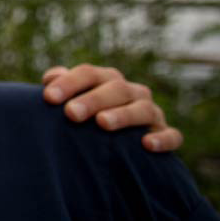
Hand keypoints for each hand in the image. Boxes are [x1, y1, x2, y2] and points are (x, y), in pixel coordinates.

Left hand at [41, 64, 182, 151]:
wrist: (114, 146)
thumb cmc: (84, 120)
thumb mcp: (71, 102)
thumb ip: (61, 88)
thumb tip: (50, 77)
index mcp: (106, 80)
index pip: (88, 74)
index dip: (69, 83)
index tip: (48, 98)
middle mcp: (131, 92)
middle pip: (115, 88)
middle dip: (93, 99)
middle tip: (71, 113)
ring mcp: (151, 113)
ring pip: (143, 109)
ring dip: (123, 115)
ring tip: (103, 123)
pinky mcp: (164, 134)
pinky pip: (171, 135)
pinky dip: (162, 138)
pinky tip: (146, 144)